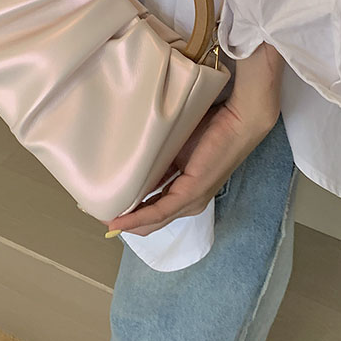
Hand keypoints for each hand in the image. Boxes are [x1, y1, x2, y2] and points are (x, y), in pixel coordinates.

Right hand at [106, 42, 283, 237]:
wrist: (240, 118)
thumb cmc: (212, 122)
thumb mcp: (176, 141)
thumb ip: (159, 154)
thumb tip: (133, 157)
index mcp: (187, 186)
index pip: (155, 204)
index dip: (132, 208)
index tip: (107, 205)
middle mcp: (190, 198)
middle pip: (153, 218)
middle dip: (127, 219)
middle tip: (100, 213)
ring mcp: (192, 198)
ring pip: (155, 219)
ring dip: (130, 222)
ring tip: (105, 219)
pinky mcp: (192, 192)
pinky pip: (160, 211)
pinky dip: (139, 217)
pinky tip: (119, 221)